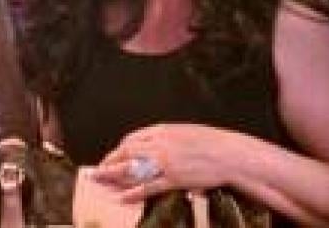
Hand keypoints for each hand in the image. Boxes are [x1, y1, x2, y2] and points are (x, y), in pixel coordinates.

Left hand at [93, 124, 240, 202]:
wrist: (230, 154)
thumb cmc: (212, 142)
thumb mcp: (185, 132)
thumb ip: (167, 137)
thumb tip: (155, 145)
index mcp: (162, 130)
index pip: (132, 139)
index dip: (119, 150)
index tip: (113, 157)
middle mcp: (160, 144)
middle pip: (126, 152)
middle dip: (109, 162)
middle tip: (98, 171)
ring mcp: (166, 162)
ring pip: (132, 169)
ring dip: (114, 176)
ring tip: (102, 181)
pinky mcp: (174, 178)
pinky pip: (148, 187)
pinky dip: (133, 192)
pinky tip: (123, 197)